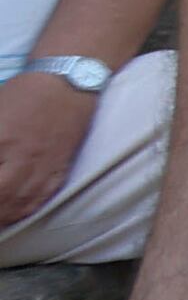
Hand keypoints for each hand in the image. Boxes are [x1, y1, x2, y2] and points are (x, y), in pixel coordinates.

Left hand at [0, 72, 82, 225]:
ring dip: (2, 216)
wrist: (70, 82)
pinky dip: (24, 211)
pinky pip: (42, 198)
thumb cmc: (24, 93)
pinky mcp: (60, 168)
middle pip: (1, 198)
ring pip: (20, 205)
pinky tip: (13, 213)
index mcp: (3, 142)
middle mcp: (25, 159)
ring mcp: (45, 166)